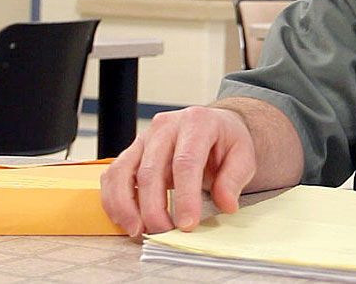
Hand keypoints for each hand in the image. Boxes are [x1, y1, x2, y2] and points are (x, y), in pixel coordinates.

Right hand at [100, 106, 256, 237]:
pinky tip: (126, 221)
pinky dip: (114, 201)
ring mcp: (144, 138)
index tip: (187, 223)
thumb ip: (234, 179)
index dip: (184, 196)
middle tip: (164, 233)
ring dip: (126, 207)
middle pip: (151, 170)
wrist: (213, 127)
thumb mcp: (243, 155)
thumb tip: (226, 204)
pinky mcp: (131, 152)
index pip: (185, 161)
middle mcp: (166, 126)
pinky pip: (113, 176)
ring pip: (123, 172)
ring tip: (139, 232)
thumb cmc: (225, 142)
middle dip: (154, 208)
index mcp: (196, 122)